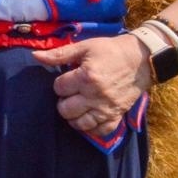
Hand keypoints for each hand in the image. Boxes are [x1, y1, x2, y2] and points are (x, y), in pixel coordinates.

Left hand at [30, 34, 149, 135]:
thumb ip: (59, 54)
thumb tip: (35, 56)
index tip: (66, 79)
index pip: (59, 88)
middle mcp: (95, 95)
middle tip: (69, 95)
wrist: (141, 59)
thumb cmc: (110, 50)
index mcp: (86, 77)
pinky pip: (101, 130)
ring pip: (81, 123)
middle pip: (66, 109)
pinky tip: (87, 119)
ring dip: (73, 117)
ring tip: (75, 107)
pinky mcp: (117, 115)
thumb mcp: (84, 47)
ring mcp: (107, 108)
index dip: (59, 84)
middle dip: (62, 102)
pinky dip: (91, 128)